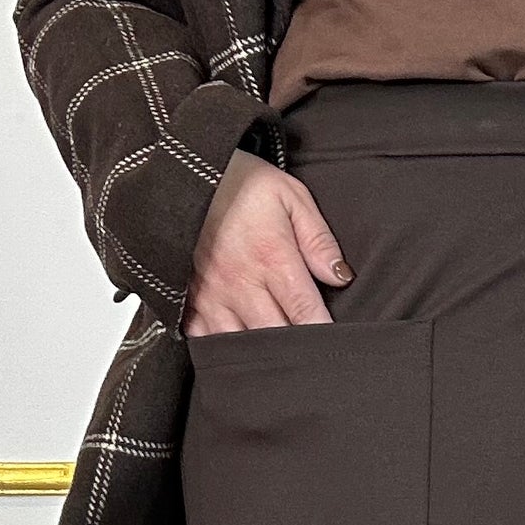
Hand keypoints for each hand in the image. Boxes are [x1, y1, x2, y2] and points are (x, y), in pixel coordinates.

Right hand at [181, 149, 353, 334]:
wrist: (183, 172)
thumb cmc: (240, 183)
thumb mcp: (291, 197)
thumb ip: (318, 240)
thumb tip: (341, 277)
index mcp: (272, 258)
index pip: (305, 312)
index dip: (322, 334)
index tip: (335, 345)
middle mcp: (239, 283)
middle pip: (274, 337)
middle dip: (295, 348)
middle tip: (310, 352)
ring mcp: (210, 294)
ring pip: (238, 345)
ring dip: (259, 352)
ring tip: (277, 353)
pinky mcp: (187, 299)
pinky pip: (203, 338)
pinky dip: (220, 345)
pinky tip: (238, 342)